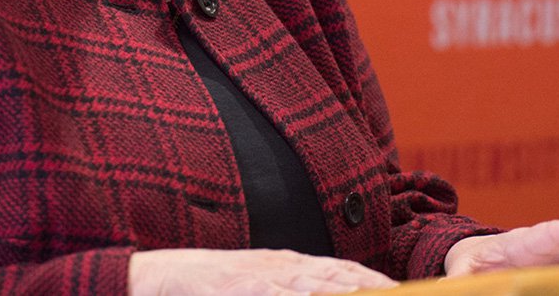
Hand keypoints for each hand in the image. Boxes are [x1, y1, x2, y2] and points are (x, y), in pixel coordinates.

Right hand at [129, 247, 397, 294]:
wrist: (158, 276)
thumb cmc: (206, 286)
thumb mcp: (253, 283)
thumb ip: (284, 287)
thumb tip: (316, 290)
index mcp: (284, 265)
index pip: (340, 270)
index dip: (371, 279)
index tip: (399, 288)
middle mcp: (279, 267)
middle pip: (337, 274)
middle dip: (371, 285)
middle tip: (400, 292)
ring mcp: (261, 278)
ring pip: (315, 283)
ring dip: (346, 288)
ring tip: (376, 293)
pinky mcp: (242, 289)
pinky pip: (280, 293)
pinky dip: (303, 294)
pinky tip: (320, 294)